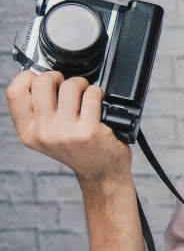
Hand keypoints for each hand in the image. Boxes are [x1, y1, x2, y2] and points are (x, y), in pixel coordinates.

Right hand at [6, 70, 131, 184]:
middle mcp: (44, 133)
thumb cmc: (78, 151)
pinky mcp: (89, 131)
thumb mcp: (48, 137)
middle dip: (58, 76)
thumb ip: (39, 113)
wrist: (102, 174)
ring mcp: (66, 132)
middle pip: (42, 82)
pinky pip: (92, 95)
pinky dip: (97, 93)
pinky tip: (98, 103)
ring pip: (69, 86)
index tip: (40, 77)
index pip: (14, 93)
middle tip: (67, 85)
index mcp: (28, 132)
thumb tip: (38, 77)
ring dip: (81, 83)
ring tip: (85, 93)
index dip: (28, 77)